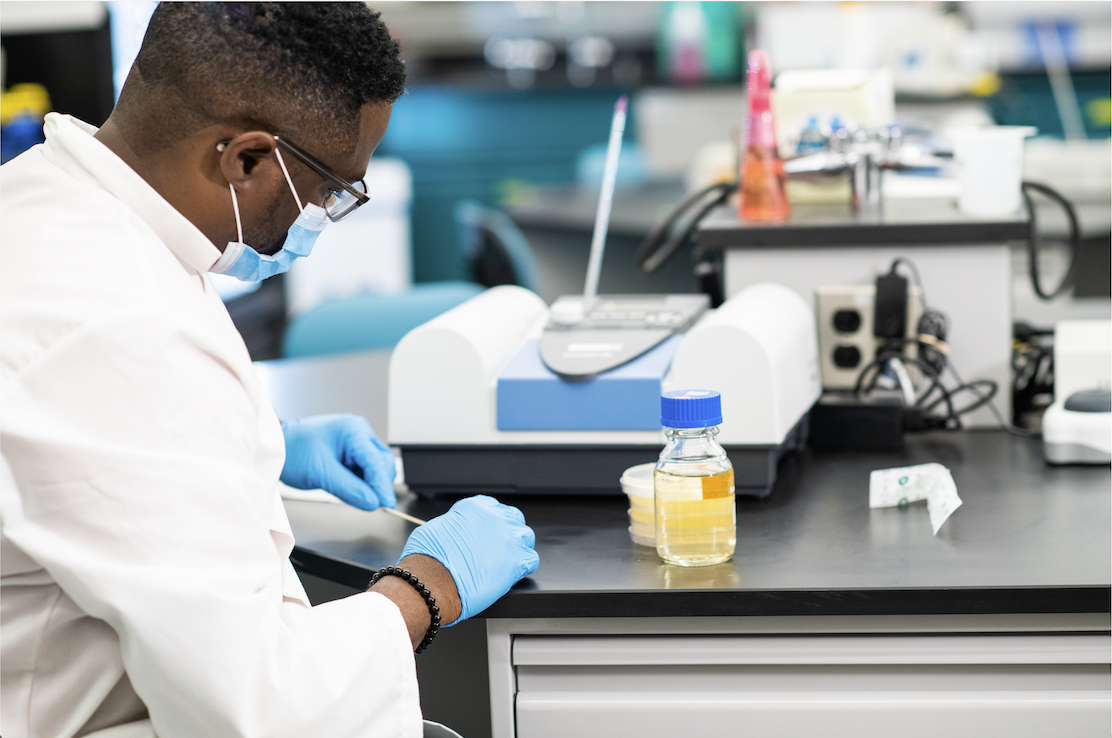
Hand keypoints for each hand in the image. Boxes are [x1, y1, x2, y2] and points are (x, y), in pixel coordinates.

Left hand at [280, 414, 395, 510]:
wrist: (279, 450)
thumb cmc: (294, 451)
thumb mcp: (321, 474)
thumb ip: (350, 489)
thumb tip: (372, 502)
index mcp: (353, 431)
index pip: (376, 460)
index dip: (382, 483)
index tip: (386, 503)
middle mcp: (359, 434)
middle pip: (382, 463)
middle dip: (378, 484)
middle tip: (369, 503)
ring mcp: (357, 443)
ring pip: (376, 468)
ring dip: (369, 484)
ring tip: (348, 492)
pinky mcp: (353, 453)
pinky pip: (365, 471)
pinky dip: (362, 483)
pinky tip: (348, 488)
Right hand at [400, 495, 537, 625]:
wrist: (432, 582)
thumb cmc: (427, 559)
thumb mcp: (435, 529)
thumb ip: (454, 526)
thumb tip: (455, 533)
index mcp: (475, 508)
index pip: (493, 507)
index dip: (492, 522)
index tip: (489, 531)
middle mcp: (494, 518)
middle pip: (513, 518)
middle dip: (509, 530)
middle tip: (500, 546)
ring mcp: (508, 538)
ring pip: (526, 537)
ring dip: (519, 547)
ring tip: (508, 560)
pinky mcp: (516, 561)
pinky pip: (531, 560)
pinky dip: (525, 567)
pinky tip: (515, 573)